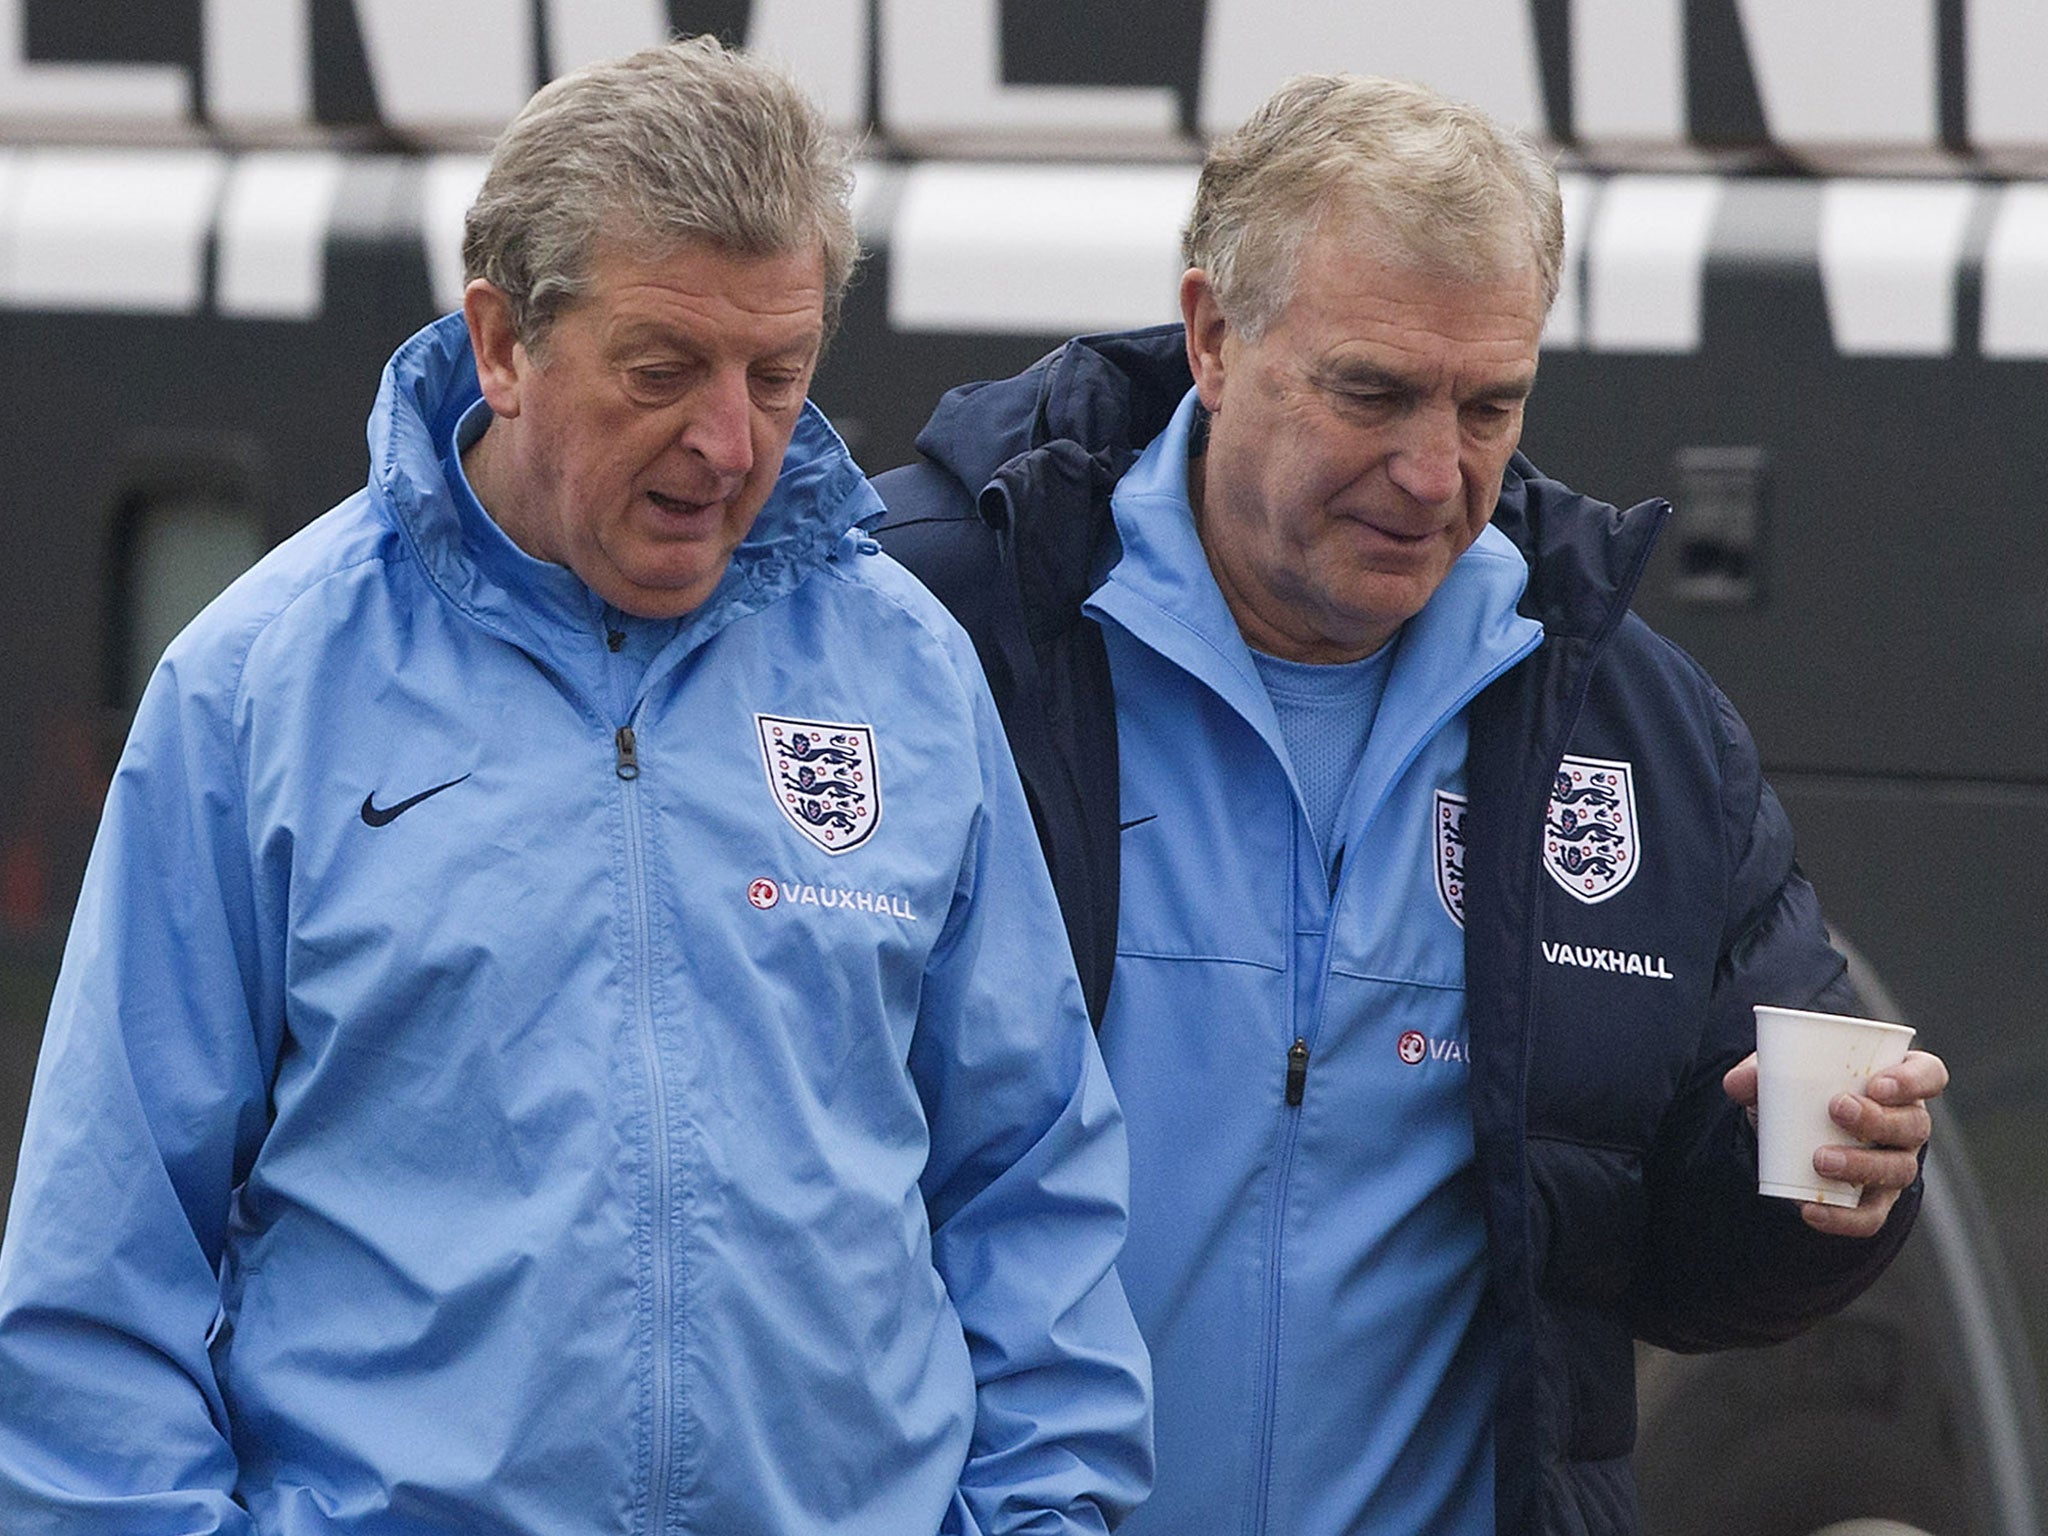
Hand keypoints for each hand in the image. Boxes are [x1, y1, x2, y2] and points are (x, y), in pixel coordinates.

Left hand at [1722, 1048, 1949, 1236]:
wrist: (1792, 1131)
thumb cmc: (1801, 1091)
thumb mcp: (1782, 1074)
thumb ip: (1759, 1073)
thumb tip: (1737, 1084)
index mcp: (1898, 1082)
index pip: (1929, 1075)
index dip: (1914, 1080)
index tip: (1878, 1083)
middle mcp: (1907, 1124)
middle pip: (1914, 1125)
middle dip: (1879, 1119)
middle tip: (1837, 1109)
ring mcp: (1896, 1164)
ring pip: (1898, 1170)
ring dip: (1863, 1165)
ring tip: (1820, 1160)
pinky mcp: (1876, 1200)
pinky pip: (1871, 1215)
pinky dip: (1844, 1218)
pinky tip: (1812, 1210)